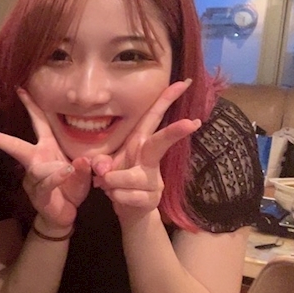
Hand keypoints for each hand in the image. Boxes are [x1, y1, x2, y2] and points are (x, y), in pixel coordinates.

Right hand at [0, 89, 90, 230]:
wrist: (64, 215)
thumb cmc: (71, 189)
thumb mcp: (83, 174)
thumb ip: (85, 166)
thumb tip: (83, 160)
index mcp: (47, 148)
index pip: (38, 122)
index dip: (30, 105)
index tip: (19, 89)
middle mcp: (37, 160)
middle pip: (15, 145)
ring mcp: (34, 178)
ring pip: (37, 167)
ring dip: (54, 170)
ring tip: (70, 171)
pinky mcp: (38, 194)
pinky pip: (46, 182)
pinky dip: (55, 177)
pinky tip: (66, 172)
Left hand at [91, 80, 200, 222]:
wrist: (129, 210)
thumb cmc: (119, 180)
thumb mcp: (106, 167)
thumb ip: (102, 163)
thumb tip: (102, 167)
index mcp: (140, 143)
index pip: (154, 117)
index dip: (167, 99)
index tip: (184, 82)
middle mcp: (150, 158)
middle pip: (160, 143)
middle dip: (174, 132)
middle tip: (191, 122)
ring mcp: (155, 179)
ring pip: (132, 177)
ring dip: (114, 182)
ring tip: (108, 184)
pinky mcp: (153, 198)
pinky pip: (128, 195)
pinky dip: (116, 196)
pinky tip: (117, 196)